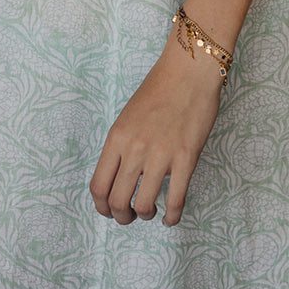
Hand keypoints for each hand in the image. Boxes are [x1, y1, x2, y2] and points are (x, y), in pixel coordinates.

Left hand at [89, 32, 222, 225]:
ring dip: (145, 215)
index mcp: (116, 138)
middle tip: (130, 216)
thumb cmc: (160, 88)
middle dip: (122, 216)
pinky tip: (171, 218)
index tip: (109, 210)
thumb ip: (122, 145)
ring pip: (144, 205)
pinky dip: (172, 216)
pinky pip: (176, 200)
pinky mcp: (185, 158)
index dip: (101, 206)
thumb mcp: (128, 116)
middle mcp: (134, 149)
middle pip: (117, 201)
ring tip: (150, 212)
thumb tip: (121, 175)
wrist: (190, 70)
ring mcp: (160, 155)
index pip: (98, 186)